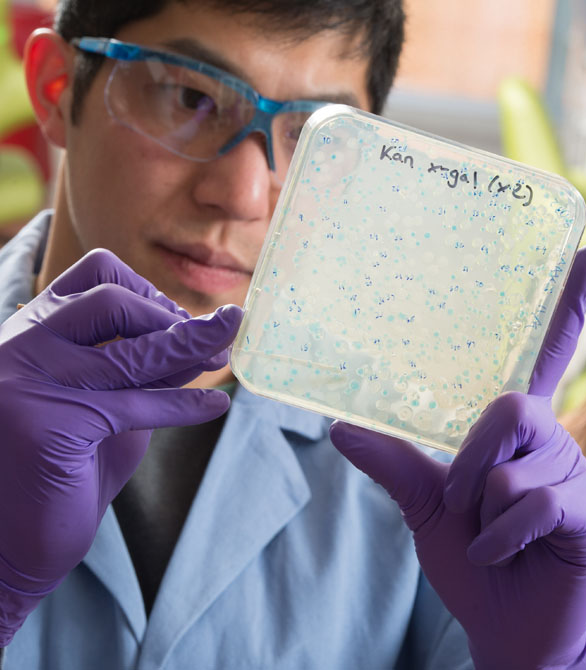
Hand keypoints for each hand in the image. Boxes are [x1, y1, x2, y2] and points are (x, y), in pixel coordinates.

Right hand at [0, 249, 241, 644]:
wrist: (6, 543)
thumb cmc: (61, 467)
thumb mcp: (107, 403)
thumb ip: (144, 369)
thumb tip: (203, 337)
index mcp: (31, 330)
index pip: (96, 276)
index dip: (150, 291)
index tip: (184, 320)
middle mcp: (21, 346)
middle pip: (112, 300)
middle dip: (173, 316)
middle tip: (215, 338)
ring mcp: (28, 382)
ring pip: (132, 351)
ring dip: (193, 347)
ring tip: (227, 350)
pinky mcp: (50, 425)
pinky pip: (137, 404)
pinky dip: (185, 403)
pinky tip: (214, 406)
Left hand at [330, 246, 585, 669]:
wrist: (513, 630)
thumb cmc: (478, 562)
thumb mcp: (428, 509)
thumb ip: (398, 464)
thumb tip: (341, 426)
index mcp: (518, 432)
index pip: (548, 354)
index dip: (569, 304)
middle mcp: (552, 442)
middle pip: (512, 406)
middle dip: (472, 458)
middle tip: (457, 500)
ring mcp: (577, 476)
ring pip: (514, 465)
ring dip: (481, 510)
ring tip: (487, 539)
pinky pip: (535, 504)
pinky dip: (501, 538)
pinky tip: (503, 555)